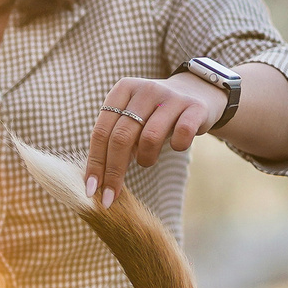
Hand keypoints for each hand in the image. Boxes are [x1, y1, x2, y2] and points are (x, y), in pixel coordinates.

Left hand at [82, 74, 221, 205]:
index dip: (95, 163)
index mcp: (122, 90)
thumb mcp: (131, 119)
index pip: (101, 131)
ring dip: (145, 159)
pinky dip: (177, 147)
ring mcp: (171, 97)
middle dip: (113, 172)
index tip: (91, 190)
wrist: (196, 93)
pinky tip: (176, 146)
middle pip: (121, 137)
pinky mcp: (195, 107)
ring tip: (147, 160)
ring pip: (149, 138)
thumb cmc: (154, 115)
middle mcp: (145, 90)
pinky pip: (182, 135)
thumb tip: (96, 181)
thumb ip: (114, 140)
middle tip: (111, 197)